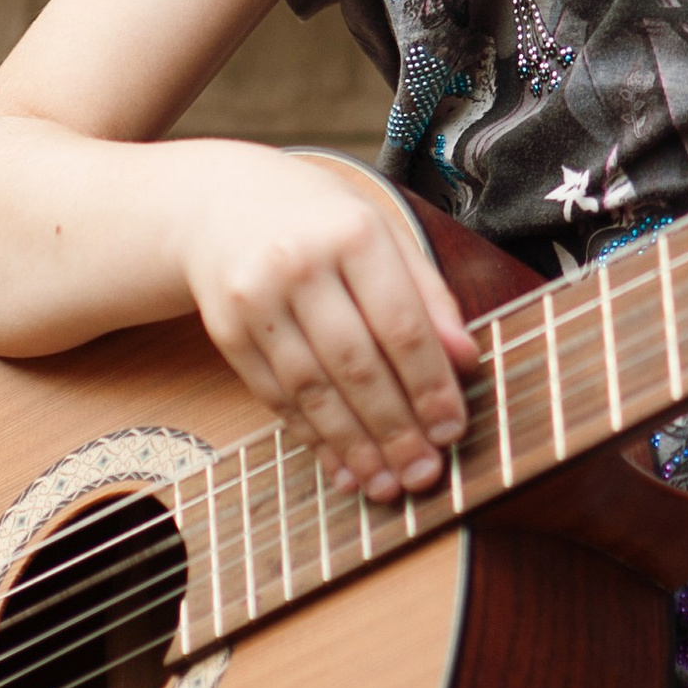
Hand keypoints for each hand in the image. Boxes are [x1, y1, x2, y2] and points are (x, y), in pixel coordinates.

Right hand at [168, 143, 478, 500]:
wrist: (220, 204)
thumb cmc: (321, 220)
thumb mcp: (383, 234)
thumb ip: (428, 294)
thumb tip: (466, 359)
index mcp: (353, 232)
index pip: (401, 323)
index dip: (430, 384)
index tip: (453, 430)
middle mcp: (300, 264)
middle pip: (356, 364)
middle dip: (395, 429)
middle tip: (424, 474)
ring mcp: (256, 300)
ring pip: (313, 390)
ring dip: (353, 446)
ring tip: (386, 484)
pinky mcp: (226, 332)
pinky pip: (276, 396)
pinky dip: (311, 437)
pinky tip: (341, 465)